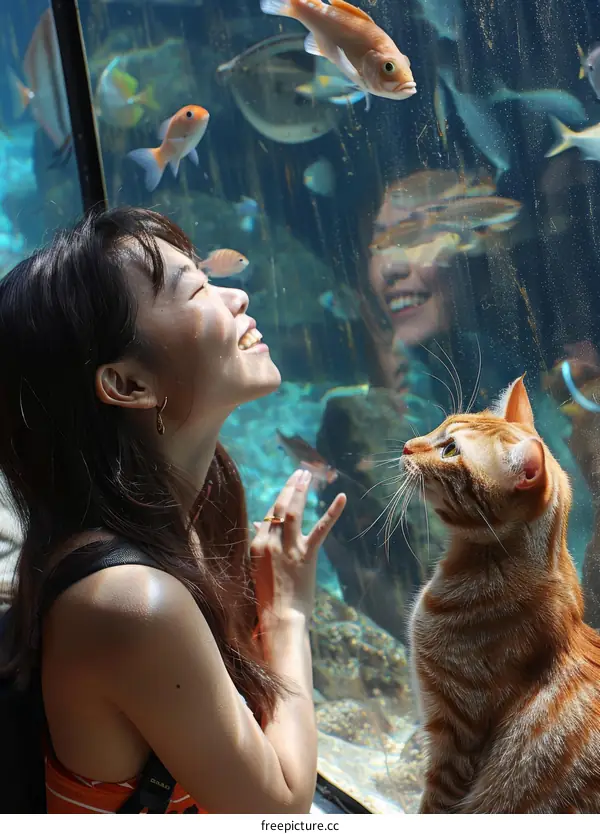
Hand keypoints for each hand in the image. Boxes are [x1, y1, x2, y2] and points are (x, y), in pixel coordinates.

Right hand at [251, 469, 345, 621]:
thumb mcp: (258, 568)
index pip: (268, 516)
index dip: (278, 502)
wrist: (279, 617)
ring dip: (300, 490)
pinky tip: (342, 497)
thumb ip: (261, 544)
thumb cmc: (267, 597)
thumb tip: (260, 522)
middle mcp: (271, 541)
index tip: (287, 491)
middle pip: (278, 506)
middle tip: (298, 473)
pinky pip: (321, 529)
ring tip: (306, 474)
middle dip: (289, 487)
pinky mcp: (307, 554)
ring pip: (293, 510)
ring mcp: (289, 547)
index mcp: (257, 544)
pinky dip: (333, 512)